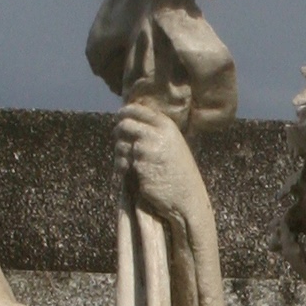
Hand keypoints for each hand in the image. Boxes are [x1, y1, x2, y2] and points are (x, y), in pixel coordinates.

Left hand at [116, 103, 197, 225]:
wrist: (187, 195)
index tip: (119, 117)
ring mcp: (146, 149)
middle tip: (120, 139)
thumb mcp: (172, 143)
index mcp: (166, 125)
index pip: (136, 109)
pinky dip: (122, 167)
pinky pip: (122, 162)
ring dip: (120, 153)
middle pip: (124, 124)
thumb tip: (128, 119)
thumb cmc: (179, 170)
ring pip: (120, 145)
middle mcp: (156, 133)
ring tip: (129, 162)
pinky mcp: (139, 165)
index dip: (124, 112)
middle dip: (118, 132)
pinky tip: (131, 173)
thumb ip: (155, 129)